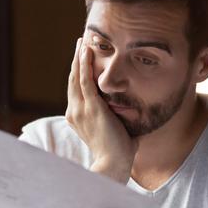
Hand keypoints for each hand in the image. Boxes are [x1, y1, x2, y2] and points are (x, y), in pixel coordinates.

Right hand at [65, 38, 136, 182]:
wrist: (113, 165)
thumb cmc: (118, 153)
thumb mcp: (116, 130)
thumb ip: (120, 118)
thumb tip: (134, 110)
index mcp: (77, 117)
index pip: (76, 90)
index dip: (78, 73)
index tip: (82, 59)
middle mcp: (74, 112)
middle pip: (73, 79)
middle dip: (77, 60)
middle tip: (80, 43)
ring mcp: (81, 109)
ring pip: (76, 77)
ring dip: (79, 57)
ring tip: (82, 41)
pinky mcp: (91, 108)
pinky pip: (85, 81)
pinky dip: (84, 64)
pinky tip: (86, 50)